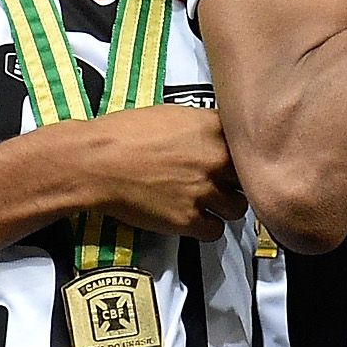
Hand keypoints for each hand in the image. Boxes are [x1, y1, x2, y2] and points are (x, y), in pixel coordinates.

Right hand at [54, 104, 245, 240]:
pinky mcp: (188, 219)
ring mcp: (204, 190)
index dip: (243, 154)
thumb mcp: (171, 115)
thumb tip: (213, 134)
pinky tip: (196, 219)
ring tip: (211, 203)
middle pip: (249, 177)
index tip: (237, 160)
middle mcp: (215, 159)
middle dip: (238, 182)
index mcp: (212, 128)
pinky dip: (208, 227)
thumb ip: (202, 126)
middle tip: (224, 184)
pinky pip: (215, 231)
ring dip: (227, 207)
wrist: (96, 162)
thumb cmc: (124, 135)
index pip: (250, 143)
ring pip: (238, 208)